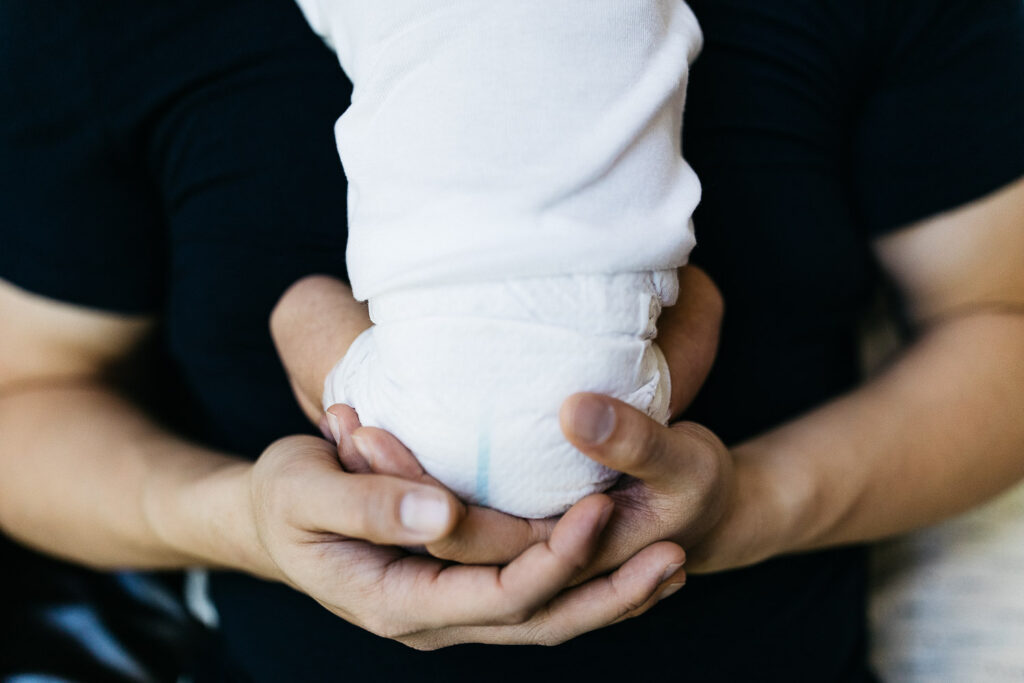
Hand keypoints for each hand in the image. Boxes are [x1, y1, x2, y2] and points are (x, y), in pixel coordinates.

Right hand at [245, 434, 685, 648]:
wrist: (269, 519)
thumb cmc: (283, 500)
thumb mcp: (306, 491)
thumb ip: (368, 503)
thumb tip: (441, 512)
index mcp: (395, 601)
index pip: (493, 597)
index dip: (549, 562)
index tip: (596, 513)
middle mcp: (431, 618)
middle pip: (536, 620)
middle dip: (605, 591)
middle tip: (671, 552)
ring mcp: (449, 608)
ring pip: (543, 617)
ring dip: (608, 594)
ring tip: (673, 565)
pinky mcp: (461, 584)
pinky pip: (532, 595)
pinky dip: (581, 582)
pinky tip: (626, 561)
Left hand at [333, 265, 732, 569]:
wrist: (710, 502)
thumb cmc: (702, 484)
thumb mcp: (686, 465)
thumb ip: (635, 441)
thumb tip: (574, 409)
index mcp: (579, 560)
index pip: (482, 544)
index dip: (425, 494)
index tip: (374, 436)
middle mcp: (536, 570)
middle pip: (451, 540)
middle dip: (392, 487)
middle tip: (347, 430)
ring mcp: (527, 551)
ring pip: (452, 530)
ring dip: (394, 485)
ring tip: (346, 431)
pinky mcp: (523, 526)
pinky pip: (468, 515)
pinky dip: (419, 485)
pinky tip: (377, 443)